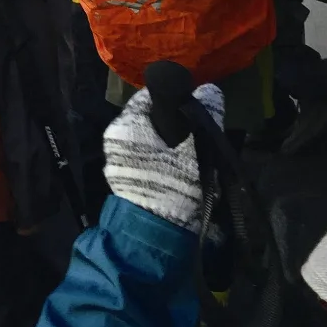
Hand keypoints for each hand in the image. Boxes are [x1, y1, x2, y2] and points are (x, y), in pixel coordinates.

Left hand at [102, 84, 223, 231]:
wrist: (155, 236)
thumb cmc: (172, 186)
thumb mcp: (193, 151)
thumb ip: (204, 118)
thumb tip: (210, 90)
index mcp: (125, 125)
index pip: (149, 96)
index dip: (174, 96)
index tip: (194, 104)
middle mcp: (115, 138)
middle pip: (150, 118)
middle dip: (175, 122)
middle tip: (199, 129)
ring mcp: (117, 160)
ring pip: (151, 139)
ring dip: (172, 142)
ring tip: (195, 150)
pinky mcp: (126, 178)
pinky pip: (148, 157)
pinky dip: (165, 158)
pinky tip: (183, 168)